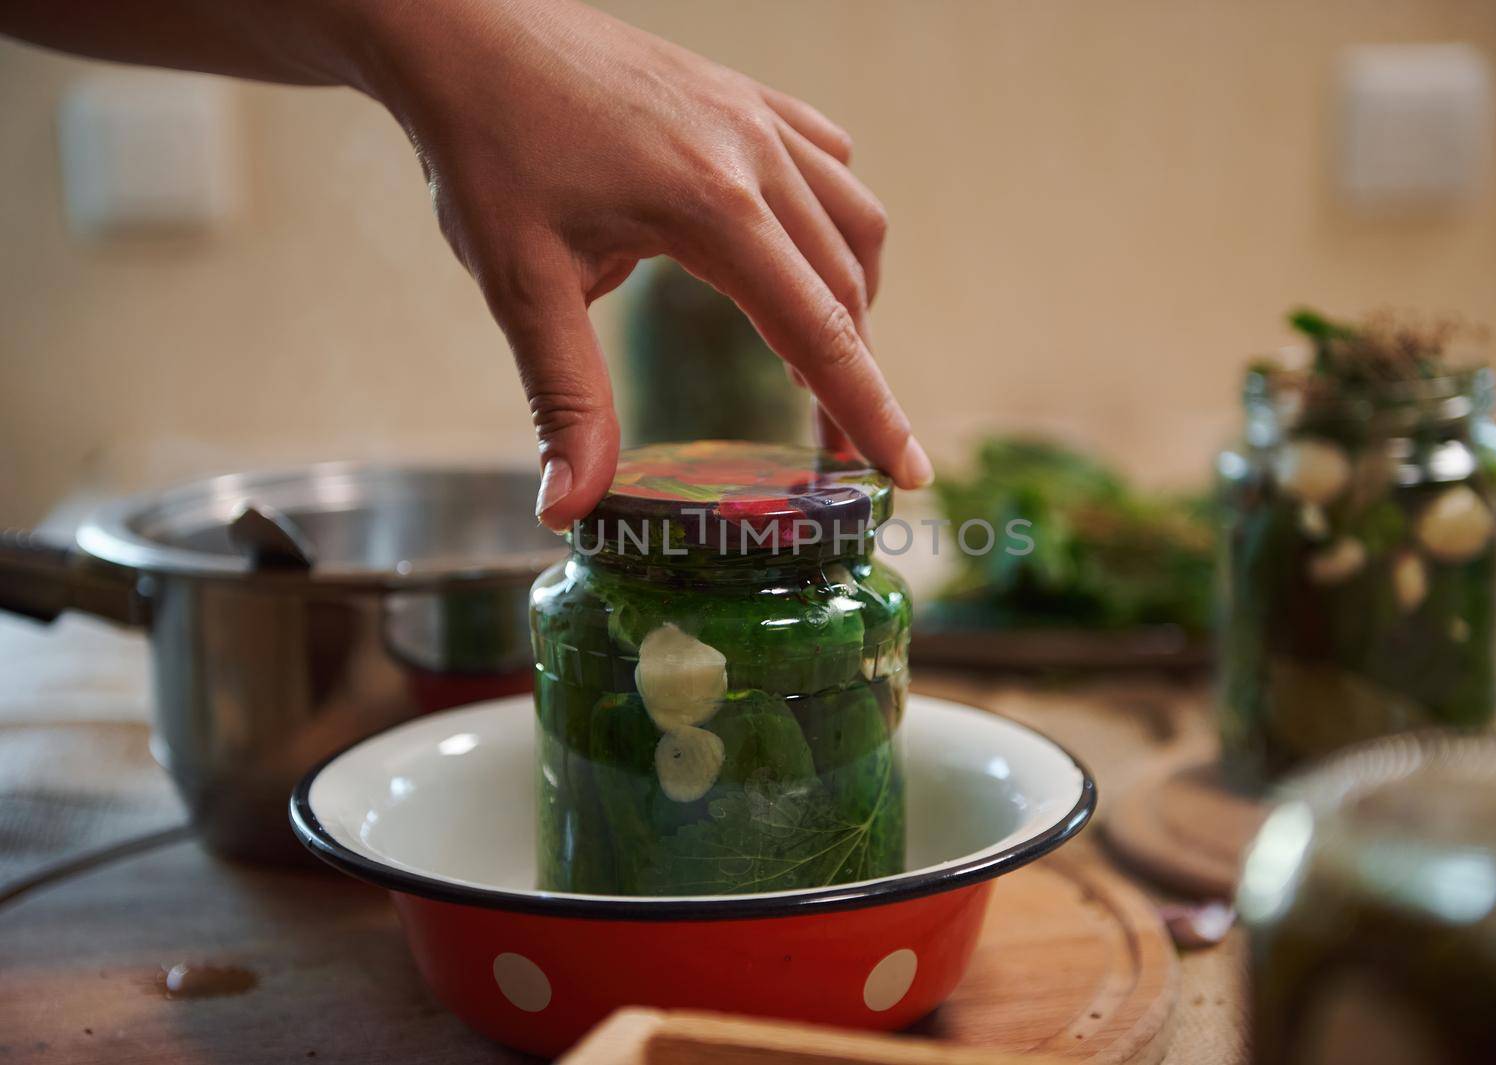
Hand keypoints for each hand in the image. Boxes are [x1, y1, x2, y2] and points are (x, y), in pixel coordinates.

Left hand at [353, 0, 931, 527]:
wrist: (463, 31)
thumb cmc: (485, 151)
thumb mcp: (520, 285)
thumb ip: (565, 400)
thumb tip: (569, 509)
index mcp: (715, 208)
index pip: (820, 332)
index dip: (870, 412)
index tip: (910, 472)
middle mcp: (758, 155)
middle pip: (847, 286)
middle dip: (855, 374)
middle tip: (836, 448)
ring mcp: (756, 116)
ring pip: (853, 221)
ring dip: (852, 297)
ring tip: (820, 357)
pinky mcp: (742, 95)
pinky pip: (827, 160)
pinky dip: (834, 222)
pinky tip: (801, 251)